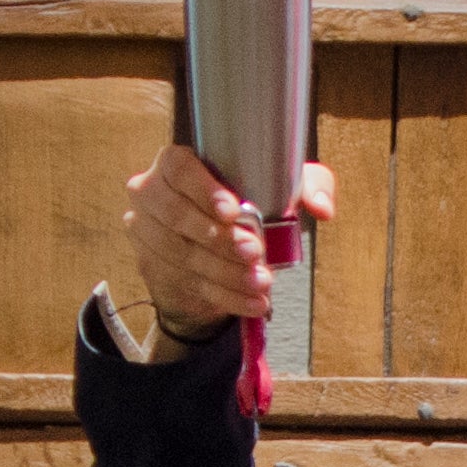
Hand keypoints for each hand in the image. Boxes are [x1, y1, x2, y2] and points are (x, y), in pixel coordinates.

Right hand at [121, 140, 340, 343]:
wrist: (211, 247)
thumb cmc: (246, 205)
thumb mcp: (279, 188)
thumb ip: (308, 186)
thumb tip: (321, 207)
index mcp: (174, 163)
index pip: (178, 168)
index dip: (203, 189)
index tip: (233, 211)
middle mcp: (150, 193)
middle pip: (178, 216)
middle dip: (220, 239)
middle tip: (255, 252)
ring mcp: (145, 232)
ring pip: (183, 255)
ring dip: (225, 273)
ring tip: (261, 282)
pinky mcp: (151, 266)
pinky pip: (188, 284)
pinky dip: (226, 296)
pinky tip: (253, 302)